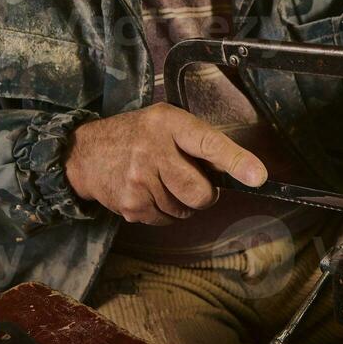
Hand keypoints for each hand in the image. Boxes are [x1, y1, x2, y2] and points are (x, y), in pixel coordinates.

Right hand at [65, 104, 266, 223]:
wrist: (85, 154)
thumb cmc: (135, 135)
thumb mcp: (166, 123)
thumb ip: (199, 141)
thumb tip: (241, 169)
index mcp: (168, 123)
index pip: (208, 143)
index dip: (235, 161)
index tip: (257, 176)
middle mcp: (153, 151)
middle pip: (200, 191)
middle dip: (204, 193)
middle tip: (190, 180)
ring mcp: (139, 181)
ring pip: (184, 210)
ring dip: (181, 202)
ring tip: (160, 180)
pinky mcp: (131, 206)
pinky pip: (166, 220)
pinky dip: (163, 212)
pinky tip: (148, 192)